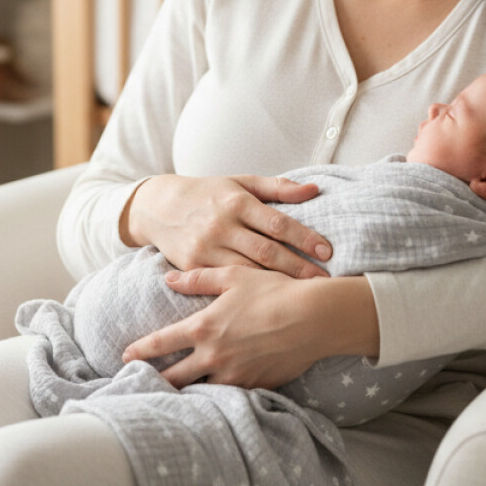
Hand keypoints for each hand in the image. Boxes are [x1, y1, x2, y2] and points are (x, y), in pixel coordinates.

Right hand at [120, 174, 330, 278]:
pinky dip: (247, 293)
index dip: (304, 238)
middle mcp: (221, 226)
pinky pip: (224, 284)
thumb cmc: (207, 194)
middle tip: (325, 282)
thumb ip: (277, 187)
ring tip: (303, 296)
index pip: (277, 222)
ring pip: (247, 272)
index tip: (327, 251)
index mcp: (236, 202)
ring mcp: (206, 248)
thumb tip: (314, 189)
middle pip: (266, 252)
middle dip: (298, 268)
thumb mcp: (240, 183)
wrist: (158, 207)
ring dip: (276, 285)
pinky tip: (267, 302)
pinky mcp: (193, 267)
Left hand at [122, 269, 379, 389]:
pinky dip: (217, 397)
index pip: (161, 344)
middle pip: (174, 379)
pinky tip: (211, 399)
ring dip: (185, 394)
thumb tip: (169, 279)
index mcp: (204, 328)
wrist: (314, 318)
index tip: (124, 357)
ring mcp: (235, 375)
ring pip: (200, 392)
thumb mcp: (233, 276)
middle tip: (139, 386)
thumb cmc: (272, 290)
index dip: (139, 351)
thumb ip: (197, 279)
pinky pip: (230, 396)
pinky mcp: (256, 386)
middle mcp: (214, 356)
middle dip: (154, 383)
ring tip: (170, 397)